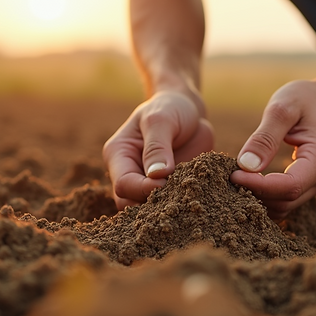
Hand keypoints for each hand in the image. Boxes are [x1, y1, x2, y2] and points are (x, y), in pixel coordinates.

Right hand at [103, 90, 213, 208]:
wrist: (188, 108)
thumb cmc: (170, 107)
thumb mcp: (161, 119)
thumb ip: (157, 146)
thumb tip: (157, 176)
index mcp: (119, 155)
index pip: (123, 184)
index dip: (143, 189)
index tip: (166, 184)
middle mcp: (129, 172)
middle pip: (131, 203)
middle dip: (153, 205)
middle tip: (178, 198)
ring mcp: (148, 182)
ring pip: (151, 208)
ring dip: (168, 207)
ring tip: (188, 199)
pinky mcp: (169, 187)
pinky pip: (172, 204)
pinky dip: (183, 204)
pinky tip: (196, 199)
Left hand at [230, 80, 315, 218]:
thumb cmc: (307, 100)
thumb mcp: (283, 109)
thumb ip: (265, 138)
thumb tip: (245, 166)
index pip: (289, 187)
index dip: (259, 186)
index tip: (233, 175)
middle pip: (285, 202)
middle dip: (255, 193)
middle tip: (229, 175)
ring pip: (283, 207)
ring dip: (258, 198)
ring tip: (237, 177)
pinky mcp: (308, 186)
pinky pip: (284, 201)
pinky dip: (264, 197)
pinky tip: (249, 181)